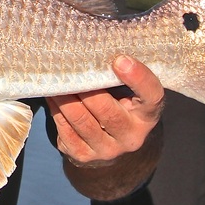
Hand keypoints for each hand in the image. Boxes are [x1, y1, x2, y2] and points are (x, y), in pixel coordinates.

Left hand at [47, 55, 163, 168]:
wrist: (110, 142)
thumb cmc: (119, 103)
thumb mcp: (128, 90)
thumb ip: (118, 74)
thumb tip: (93, 48)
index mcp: (148, 114)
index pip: (152, 95)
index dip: (138, 78)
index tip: (119, 59)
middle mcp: (131, 136)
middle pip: (107, 110)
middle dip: (86, 88)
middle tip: (70, 68)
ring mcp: (107, 150)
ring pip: (81, 120)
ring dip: (65, 97)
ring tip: (55, 79)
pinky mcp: (84, 155)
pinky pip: (65, 130)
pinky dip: (56, 110)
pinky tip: (52, 95)